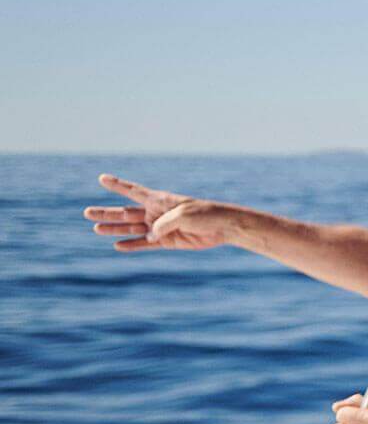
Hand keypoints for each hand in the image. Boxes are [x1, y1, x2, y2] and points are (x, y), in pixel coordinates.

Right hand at [83, 174, 233, 251]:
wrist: (224, 227)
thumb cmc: (205, 214)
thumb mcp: (183, 215)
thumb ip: (164, 224)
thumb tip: (150, 236)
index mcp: (160, 199)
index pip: (134, 190)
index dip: (118, 184)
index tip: (102, 178)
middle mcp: (156, 212)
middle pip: (126, 212)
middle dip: (107, 213)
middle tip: (86, 212)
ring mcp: (160, 227)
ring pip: (132, 228)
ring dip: (114, 229)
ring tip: (96, 229)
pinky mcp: (167, 241)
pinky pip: (145, 244)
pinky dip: (132, 245)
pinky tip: (117, 245)